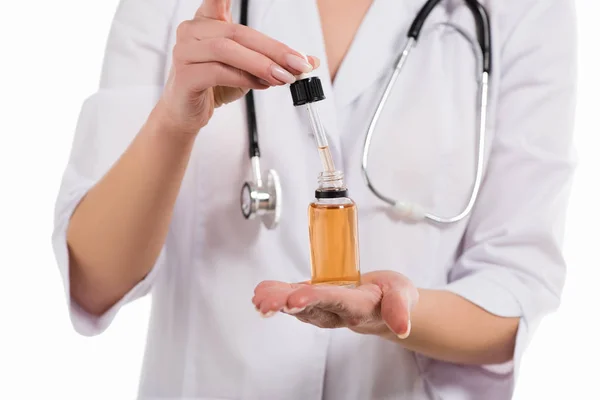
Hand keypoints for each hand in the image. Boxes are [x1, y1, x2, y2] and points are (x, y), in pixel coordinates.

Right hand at [154, 0, 319, 133]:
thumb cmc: (214, 85)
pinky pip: (217, 71)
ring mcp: (185, 52)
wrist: (187, 113)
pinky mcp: (185, 75)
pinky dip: (244, 79)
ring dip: (260, 64)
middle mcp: (192, 31)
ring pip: (227, 50)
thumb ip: (274, 61)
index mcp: (207, 21)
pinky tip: (260, 85)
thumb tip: (309, 61)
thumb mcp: (249, 70)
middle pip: (238, 32)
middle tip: (297, 64)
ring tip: (282, 77)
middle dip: (273, 49)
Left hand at [252, 271, 418, 338]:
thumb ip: (400, 309)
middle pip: (308, 307)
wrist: (384, 303)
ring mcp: (322, 308)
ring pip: (296, 305)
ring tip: (258, 297)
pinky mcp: (313, 300)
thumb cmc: (393, 295)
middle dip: (285, 304)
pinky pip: (292, 298)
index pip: (334, 302)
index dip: (314, 300)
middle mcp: (336, 311)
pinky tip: (261, 291)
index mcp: (357, 307)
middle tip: (266, 303)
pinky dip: (276, 294)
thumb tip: (403, 328)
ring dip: (275, 301)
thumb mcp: (403, 295)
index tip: (295, 300)